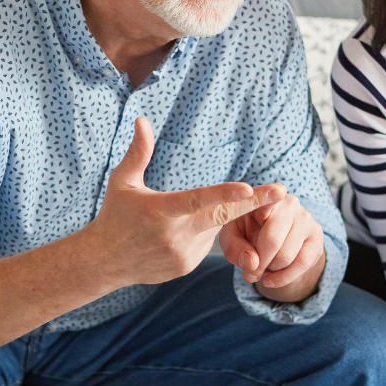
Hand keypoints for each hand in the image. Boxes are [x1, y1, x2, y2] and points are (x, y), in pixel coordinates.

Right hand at [88, 118, 283, 288]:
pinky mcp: (187, 266)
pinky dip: (202, 231)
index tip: (248, 188)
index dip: (224, 195)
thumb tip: (142, 120)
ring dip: (211, 216)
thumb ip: (138, 152)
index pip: (197, 200)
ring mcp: (183, 254)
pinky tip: (177, 233)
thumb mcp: (122, 182)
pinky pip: (206, 243)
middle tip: (281, 191)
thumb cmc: (114, 216)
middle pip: (221, 217)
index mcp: (160, 211)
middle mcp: (175, 235)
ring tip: (176, 218)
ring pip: (214, 228)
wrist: (104, 262)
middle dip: (254, 203)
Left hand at [220, 193, 325, 299]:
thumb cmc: (246, 233)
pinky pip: (303, 263)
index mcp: (264, 196)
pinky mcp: (317, 235)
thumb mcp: (232, 238)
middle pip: (273, 240)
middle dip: (258, 263)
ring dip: (271, 270)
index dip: (263, 208)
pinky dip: (285, 277)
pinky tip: (272, 280)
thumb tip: (252, 263)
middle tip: (249, 274)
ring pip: (287, 255)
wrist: (271, 240)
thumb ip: (235, 248)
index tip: (261, 215)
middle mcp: (289, 203)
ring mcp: (306, 218)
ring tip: (261, 271)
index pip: (265, 201)